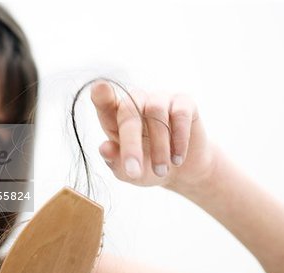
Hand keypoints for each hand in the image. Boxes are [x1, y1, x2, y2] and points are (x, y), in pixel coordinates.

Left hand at [91, 80, 215, 188]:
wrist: (182, 173)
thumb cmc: (146, 167)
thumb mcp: (127, 172)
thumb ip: (114, 161)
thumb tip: (104, 148)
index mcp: (115, 117)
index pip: (104, 101)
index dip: (102, 94)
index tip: (99, 89)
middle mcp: (136, 102)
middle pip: (129, 111)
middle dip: (130, 144)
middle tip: (134, 171)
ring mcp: (160, 99)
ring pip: (156, 110)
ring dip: (159, 146)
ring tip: (161, 171)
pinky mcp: (184, 103)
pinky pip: (180, 113)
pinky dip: (179, 138)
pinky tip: (177, 159)